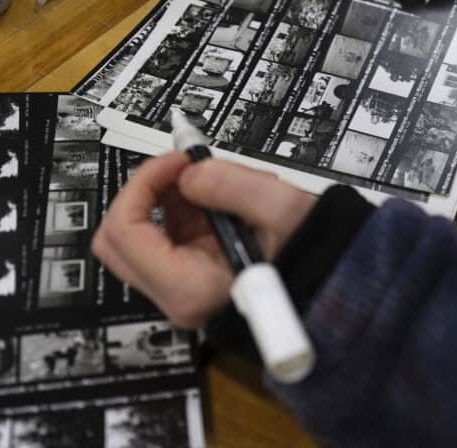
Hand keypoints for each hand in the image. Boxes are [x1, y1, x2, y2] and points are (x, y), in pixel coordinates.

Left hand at [92, 154, 316, 327]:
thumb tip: (188, 175)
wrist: (339, 289)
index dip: (142, 184)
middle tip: (182, 166)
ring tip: (212, 180)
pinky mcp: (194, 279)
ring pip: (139, 237)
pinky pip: (166, 240)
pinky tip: (217, 196)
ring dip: (163, 198)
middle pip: (117, 239)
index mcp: (189, 289)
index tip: (180, 160)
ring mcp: (182, 290)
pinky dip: (180, 210)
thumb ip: (230, 183)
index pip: (125, 232)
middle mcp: (177, 297)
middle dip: (143, 192)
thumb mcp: (282, 209)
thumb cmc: (316, 255)